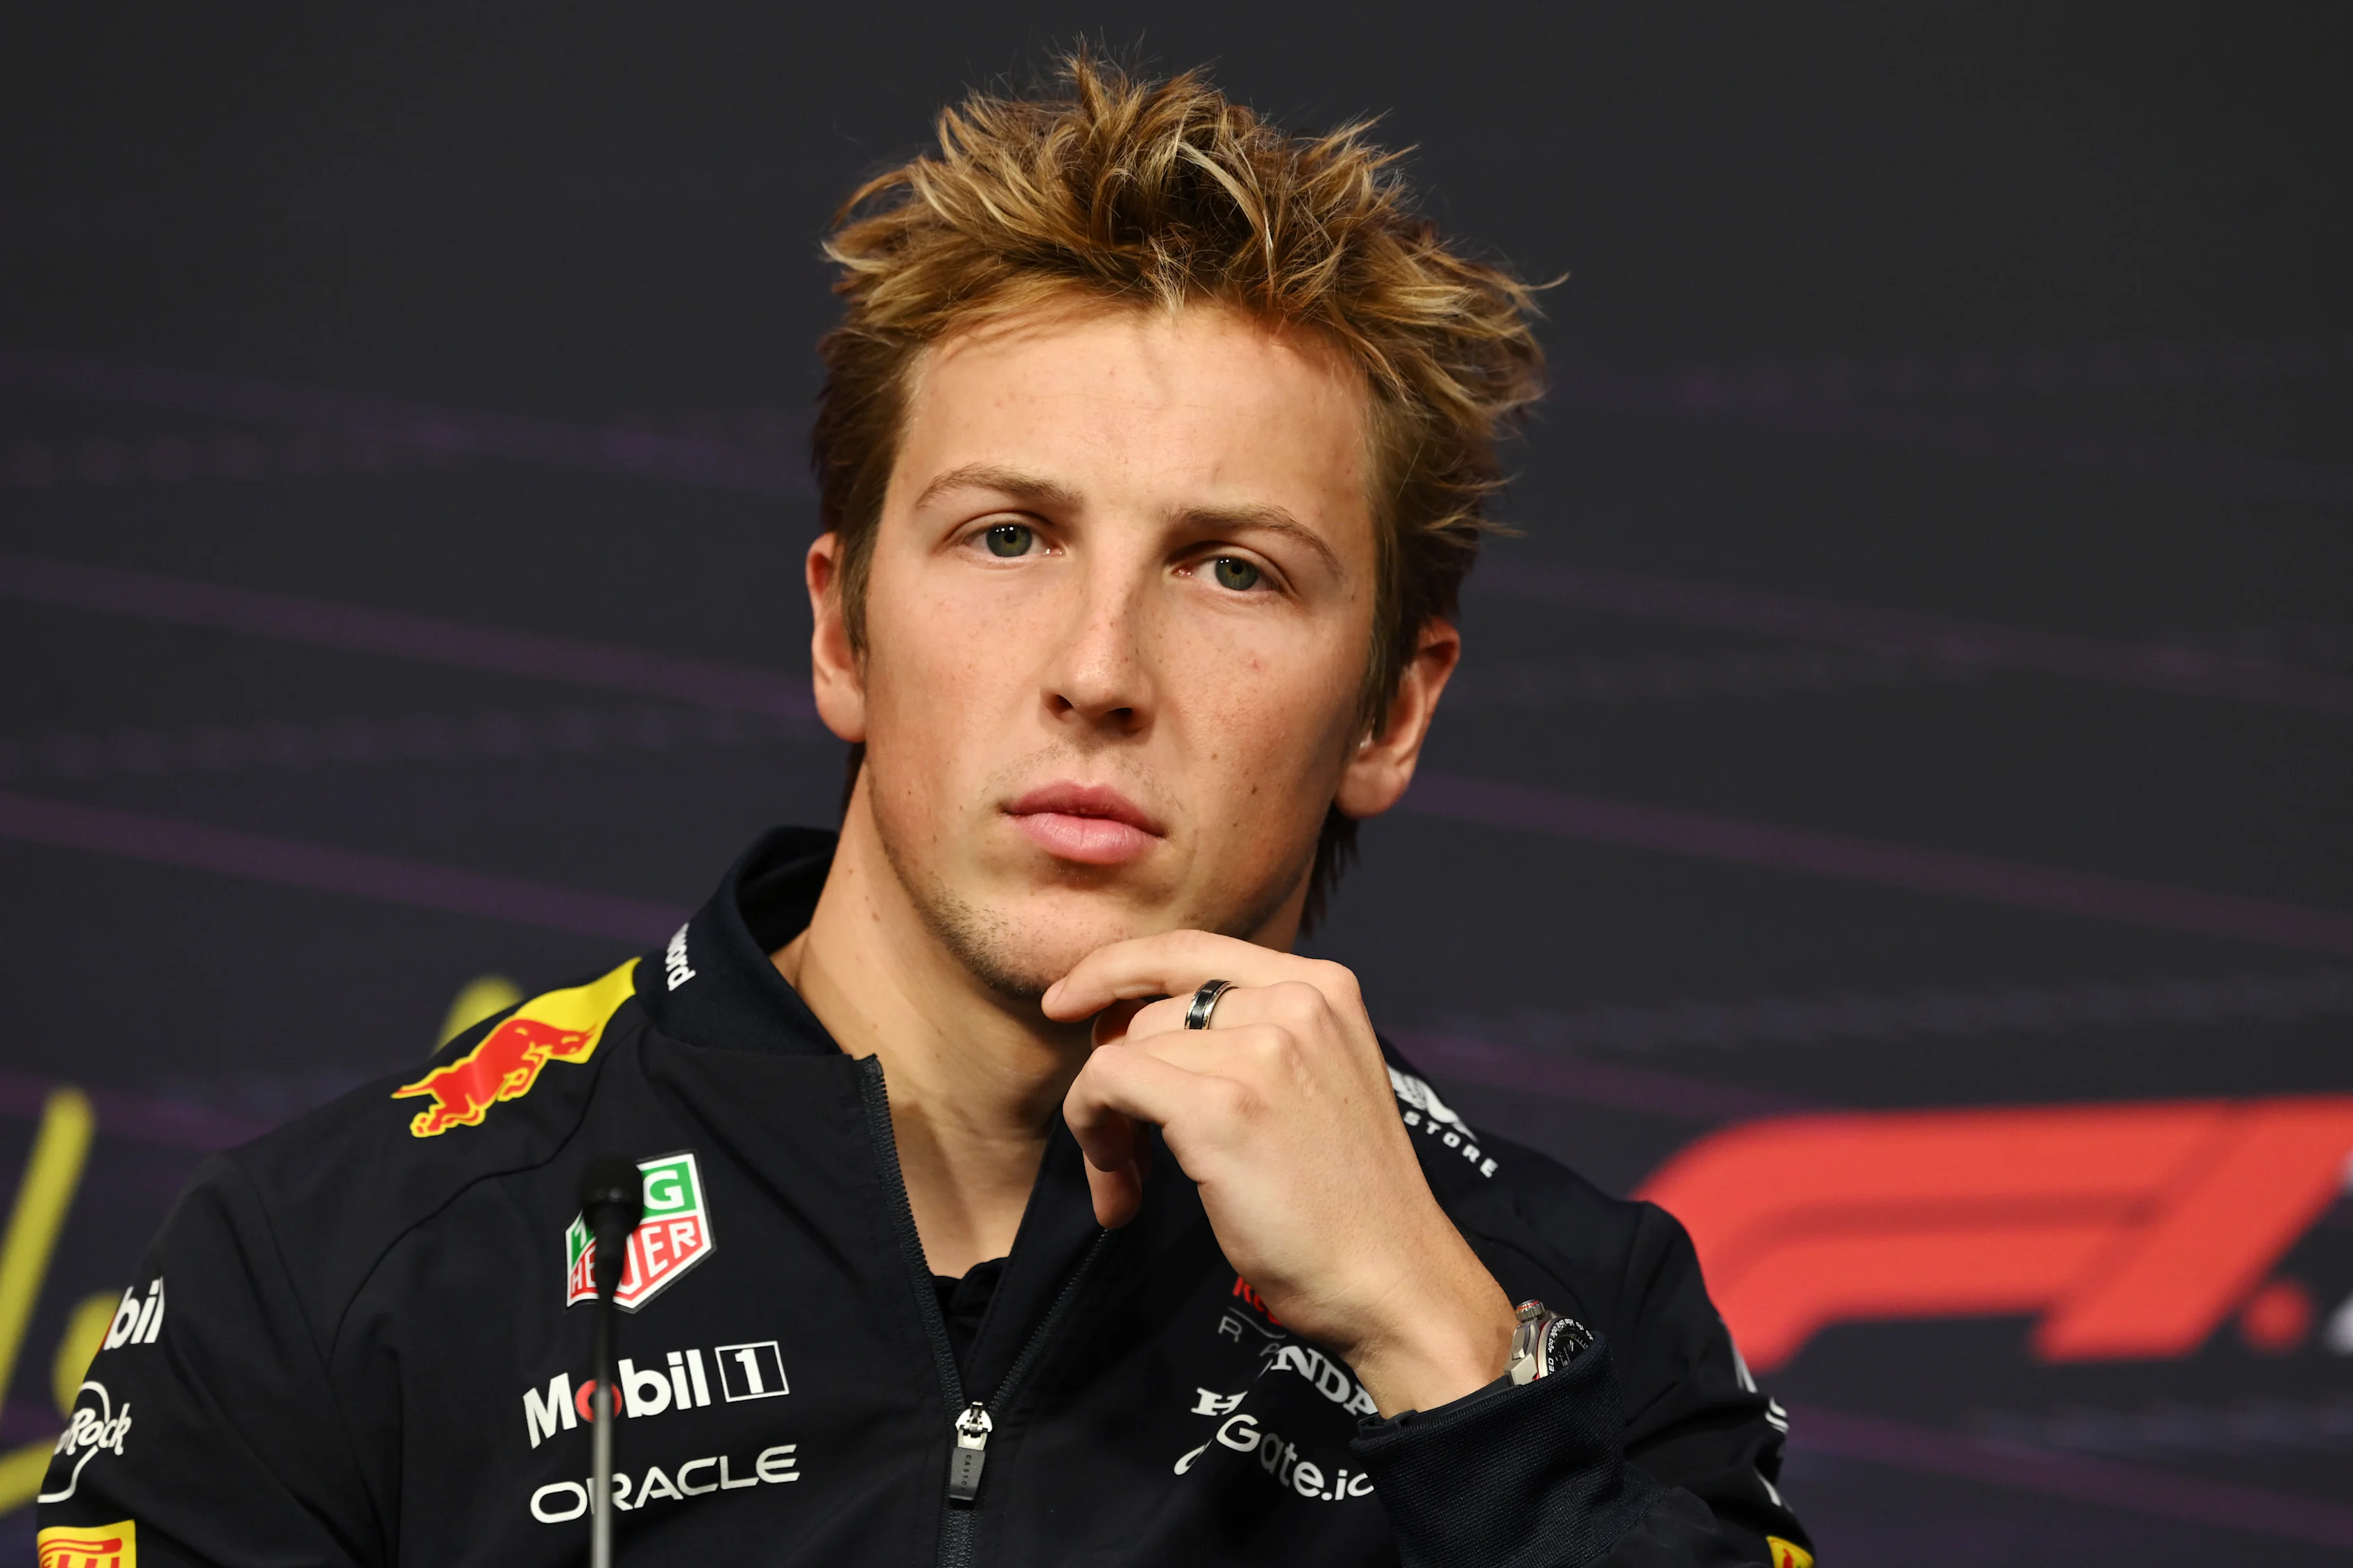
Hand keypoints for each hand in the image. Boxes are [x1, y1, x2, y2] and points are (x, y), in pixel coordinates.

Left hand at [1045, 931, 1514, 1415]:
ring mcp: (1262, 1049)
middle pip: (1149, 1008)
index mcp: (1323, 987)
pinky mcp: (1223, 1105)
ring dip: (1107, 1121)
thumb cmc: (1346, 1203)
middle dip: (1118, 1076)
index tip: (1069, 1003)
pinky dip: (1093, 1131)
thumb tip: (1130, 1027)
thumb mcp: (1317, 1081)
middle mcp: (1297, 1001)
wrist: (1394, 1279)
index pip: (1190, 949)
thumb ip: (1249, 1037)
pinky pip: (1107, 1082)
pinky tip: (1122, 1189)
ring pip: (1123, 1049)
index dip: (1115, 970)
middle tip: (1125, 1151)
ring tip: (1133, 1183)